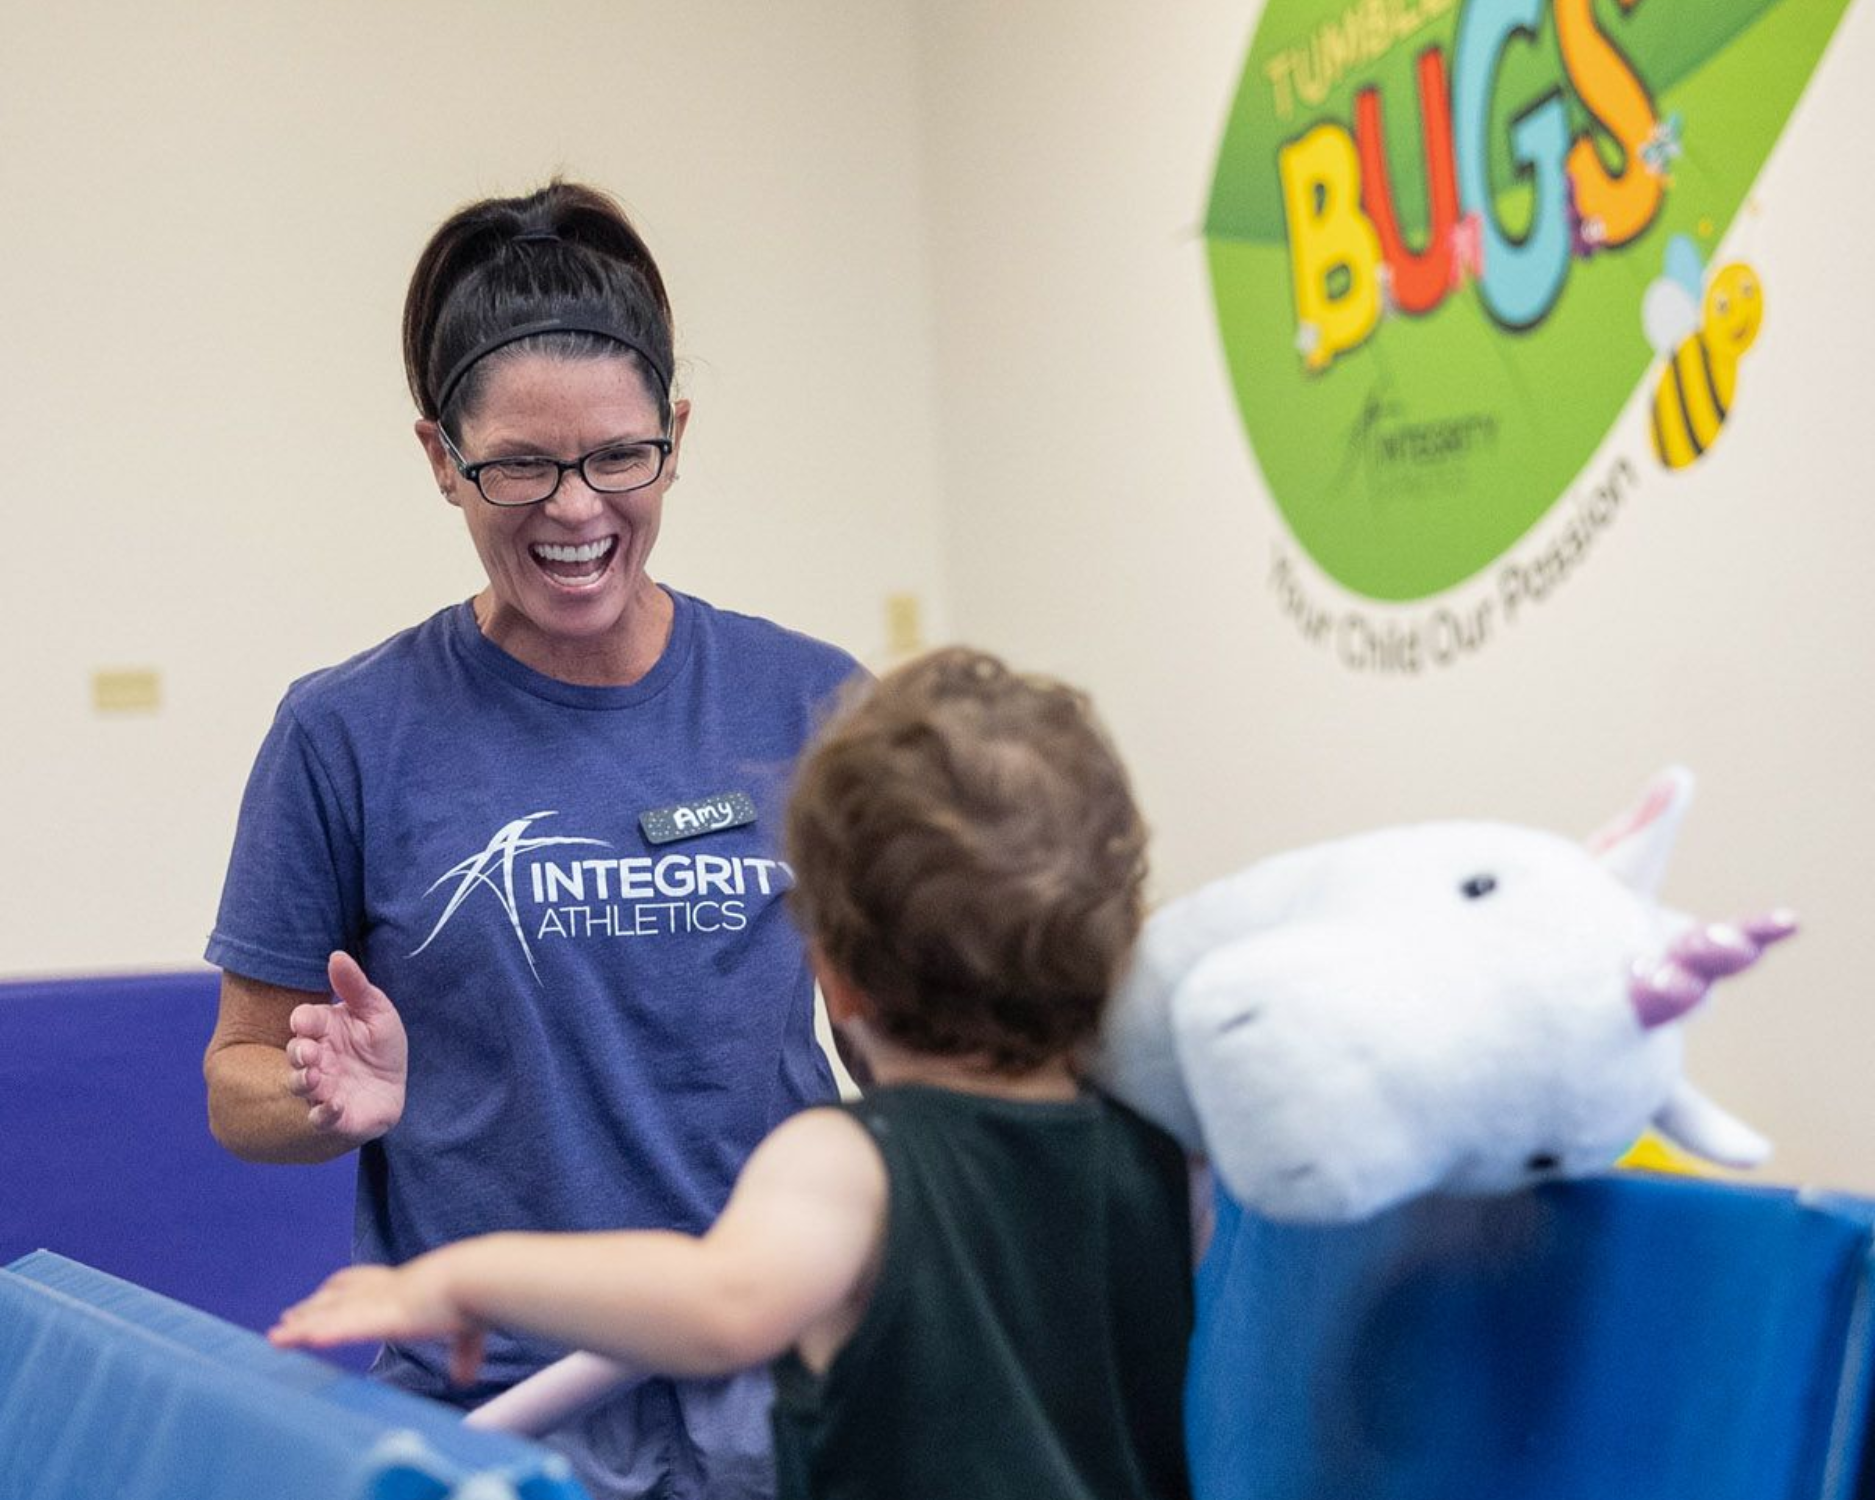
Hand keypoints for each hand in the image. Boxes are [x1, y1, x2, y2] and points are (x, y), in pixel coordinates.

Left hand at [270, 1256, 486, 1384]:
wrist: (477, 1279)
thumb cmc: (475, 1296)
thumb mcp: (468, 1329)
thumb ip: (463, 1352)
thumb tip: (465, 1378)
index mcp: (403, 1286)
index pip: (359, 1286)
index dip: (334, 1293)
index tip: (314, 1301)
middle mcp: (383, 1290)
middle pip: (336, 1297)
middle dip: (310, 1308)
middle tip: (285, 1319)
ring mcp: (380, 1303)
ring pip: (330, 1314)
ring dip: (301, 1326)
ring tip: (276, 1338)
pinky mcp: (382, 1317)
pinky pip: (343, 1328)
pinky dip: (322, 1333)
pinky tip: (301, 1341)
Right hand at [285, 952, 407, 1144]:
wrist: (392, 1085)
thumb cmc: (379, 1045)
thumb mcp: (375, 1010)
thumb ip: (355, 986)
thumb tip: (336, 955)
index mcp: (323, 1030)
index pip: (304, 1020)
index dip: (303, 1020)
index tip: (305, 1022)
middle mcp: (316, 1059)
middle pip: (297, 1053)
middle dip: (299, 1052)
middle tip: (309, 1053)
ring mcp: (322, 1088)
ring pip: (301, 1085)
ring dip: (304, 1081)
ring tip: (314, 1077)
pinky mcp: (335, 1115)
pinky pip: (321, 1118)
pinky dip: (324, 1113)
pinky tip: (335, 1105)